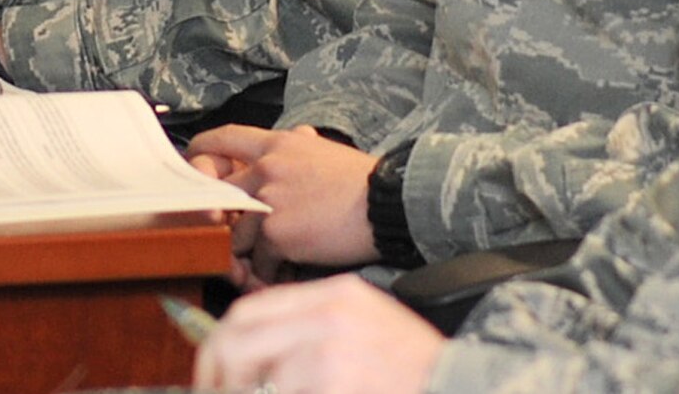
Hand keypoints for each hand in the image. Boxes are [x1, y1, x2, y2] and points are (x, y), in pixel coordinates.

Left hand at [187, 125, 380, 282]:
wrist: (386, 203)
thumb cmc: (363, 181)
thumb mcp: (326, 151)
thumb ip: (301, 146)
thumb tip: (300, 137)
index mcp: (277, 144)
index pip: (224, 138)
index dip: (203, 151)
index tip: (195, 162)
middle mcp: (266, 168)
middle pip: (223, 196)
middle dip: (228, 219)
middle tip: (238, 234)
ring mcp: (268, 201)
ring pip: (238, 233)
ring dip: (253, 250)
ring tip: (274, 258)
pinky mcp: (276, 233)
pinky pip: (258, 259)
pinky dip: (270, 269)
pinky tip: (288, 268)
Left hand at [192, 274, 444, 392]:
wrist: (466, 386)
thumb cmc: (415, 369)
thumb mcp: (366, 327)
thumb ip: (312, 331)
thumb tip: (250, 358)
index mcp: (335, 295)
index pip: (249, 311)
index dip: (220, 347)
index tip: (213, 375)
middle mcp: (329, 315)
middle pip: (238, 340)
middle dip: (217, 378)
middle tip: (216, 393)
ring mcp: (331, 352)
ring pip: (253, 378)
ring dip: (243, 393)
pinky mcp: (333, 383)